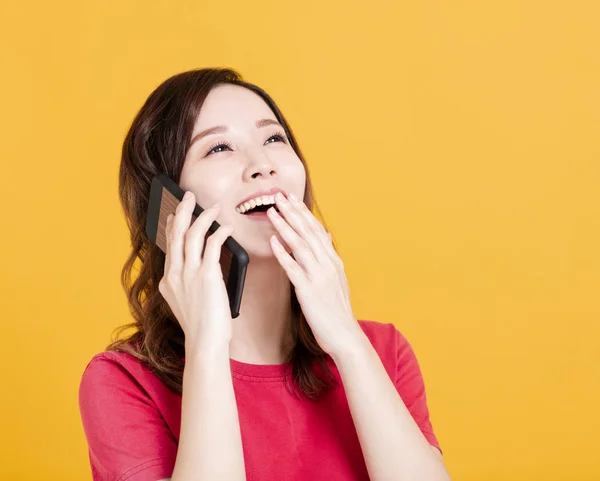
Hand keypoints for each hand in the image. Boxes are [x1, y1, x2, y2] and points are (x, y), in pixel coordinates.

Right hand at [158, 191, 233, 353]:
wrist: (205, 343)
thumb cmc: (203, 328)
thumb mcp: (188, 304)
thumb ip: (189, 285)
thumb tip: (203, 270)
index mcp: (168, 282)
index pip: (168, 246)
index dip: (171, 227)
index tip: (174, 214)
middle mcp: (174, 274)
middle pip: (175, 233)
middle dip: (181, 211)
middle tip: (188, 196)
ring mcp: (188, 274)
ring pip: (191, 234)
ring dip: (203, 216)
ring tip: (213, 207)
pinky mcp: (206, 275)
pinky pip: (211, 244)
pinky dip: (219, 232)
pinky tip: (226, 227)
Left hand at [266, 192, 364, 357]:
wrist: (346, 336)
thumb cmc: (338, 311)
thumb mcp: (338, 280)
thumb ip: (329, 257)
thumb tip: (326, 237)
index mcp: (334, 261)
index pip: (317, 230)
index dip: (303, 212)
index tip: (291, 198)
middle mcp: (328, 265)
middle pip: (308, 232)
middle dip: (292, 212)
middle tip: (279, 195)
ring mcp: (319, 277)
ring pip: (300, 245)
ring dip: (285, 226)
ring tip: (272, 211)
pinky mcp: (308, 291)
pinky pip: (293, 268)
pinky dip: (282, 253)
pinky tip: (272, 242)